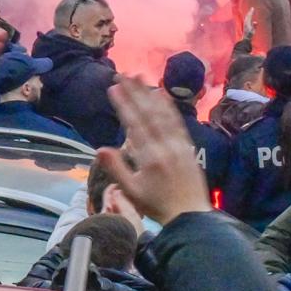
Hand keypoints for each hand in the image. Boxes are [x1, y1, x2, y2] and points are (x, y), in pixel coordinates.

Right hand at [97, 78, 209, 224]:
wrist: (190, 215)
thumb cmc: (157, 206)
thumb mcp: (131, 191)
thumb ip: (116, 169)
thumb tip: (99, 148)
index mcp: (149, 157)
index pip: (134, 124)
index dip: (123, 105)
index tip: (113, 88)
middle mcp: (165, 146)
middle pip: (148, 113)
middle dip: (135, 92)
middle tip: (123, 74)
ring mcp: (178, 145)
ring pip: (163, 114)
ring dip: (150, 94)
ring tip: (140, 76)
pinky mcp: (188, 147)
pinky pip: (178, 122)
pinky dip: (169, 107)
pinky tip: (163, 95)